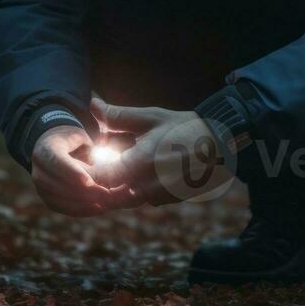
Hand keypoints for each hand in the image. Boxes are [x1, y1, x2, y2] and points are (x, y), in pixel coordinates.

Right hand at [31, 124, 131, 215]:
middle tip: (108, 194)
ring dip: (85, 203)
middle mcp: (38, 170)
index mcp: (45, 149)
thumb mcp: (82, 137)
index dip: (72, 173)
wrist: (56, 151)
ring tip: (108, 202)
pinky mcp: (49, 200)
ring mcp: (41, 188)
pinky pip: (65, 209)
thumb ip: (94, 144)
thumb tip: (127, 141)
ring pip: (62, 201)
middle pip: (59, 186)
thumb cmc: (75, 141)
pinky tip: (100, 208)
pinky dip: (83, 210)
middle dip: (84, 192)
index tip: (91, 181)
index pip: (56, 163)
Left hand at [90, 98, 235, 204]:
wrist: (221, 146)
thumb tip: (94, 105)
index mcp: (142, 162)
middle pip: (109, 195)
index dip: (87, 172)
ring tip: (115, 168)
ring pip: (123, 200)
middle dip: (98, 183)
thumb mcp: (152, 117)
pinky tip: (135, 174)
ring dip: (114, 188)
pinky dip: (132, 190)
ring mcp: (159, 196)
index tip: (84, 161)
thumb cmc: (185, 128)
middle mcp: (149, 185)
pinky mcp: (167, 201)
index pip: (101, 178)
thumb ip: (119, 115)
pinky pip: (140, 200)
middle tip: (94, 166)